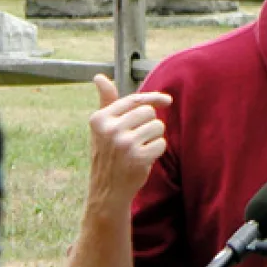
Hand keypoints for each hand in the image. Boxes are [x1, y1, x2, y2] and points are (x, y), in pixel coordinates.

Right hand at [86, 74, 172, 208]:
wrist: (107, 190)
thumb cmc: (108, 154)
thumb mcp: (102, 127)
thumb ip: (105, 102)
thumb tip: (99, 77)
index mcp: (99, 118)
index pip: (135, 100)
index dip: (154, 99)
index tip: (167, 101)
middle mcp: (110, 129)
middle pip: (149, 112)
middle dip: (149, 124)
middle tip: (137, 139)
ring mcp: (123, 143)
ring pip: (157, 127)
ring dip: (154, 138)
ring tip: (138, 149)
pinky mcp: (137, 157)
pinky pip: (161, 144)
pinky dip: (157, 151)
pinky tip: (143, 159)